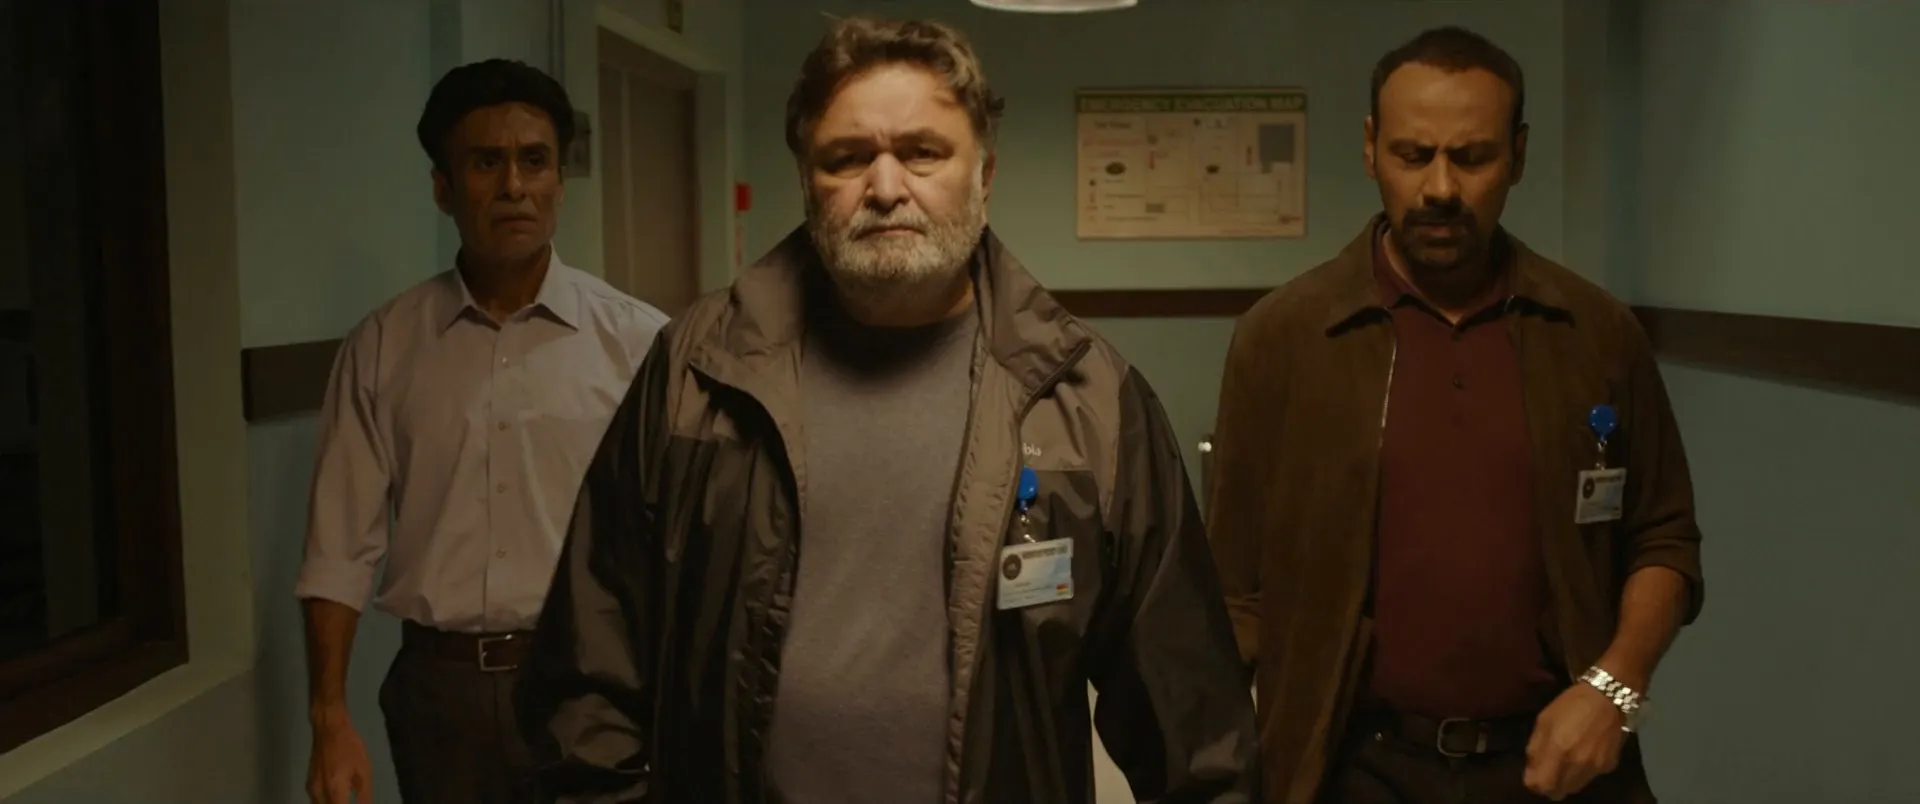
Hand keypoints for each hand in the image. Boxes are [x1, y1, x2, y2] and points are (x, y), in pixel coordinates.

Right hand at [307, 710, 373, 803]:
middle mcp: (319, 792)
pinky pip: (316, 801)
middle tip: (351, 801)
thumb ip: (364, 794)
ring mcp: (311, 788)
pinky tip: (337, 798)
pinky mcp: (309, 783)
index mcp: (335, 789)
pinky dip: (326, 802)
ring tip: (345, 799)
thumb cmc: (350, 747)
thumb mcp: (363, 770)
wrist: (328, 728)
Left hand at [1523, 683, 1625, 800]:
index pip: (1541, 785)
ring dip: (1565, 780)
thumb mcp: (1544, 721)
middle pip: (1557, 793)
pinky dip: (1583, 772)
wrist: (1608, 697)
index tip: (1533, 773)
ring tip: (1566, 761)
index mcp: (1558, 751)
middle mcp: (1577, 764)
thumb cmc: (1570, 705)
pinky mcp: (1609, 766)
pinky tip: (1584, 754)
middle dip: (1549, 785)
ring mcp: (1595, 767)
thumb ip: (1535, 748)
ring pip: (1574, 788)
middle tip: (1548, 769)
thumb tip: (1532, 769)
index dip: (1533, 782)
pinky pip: (1590, 778)